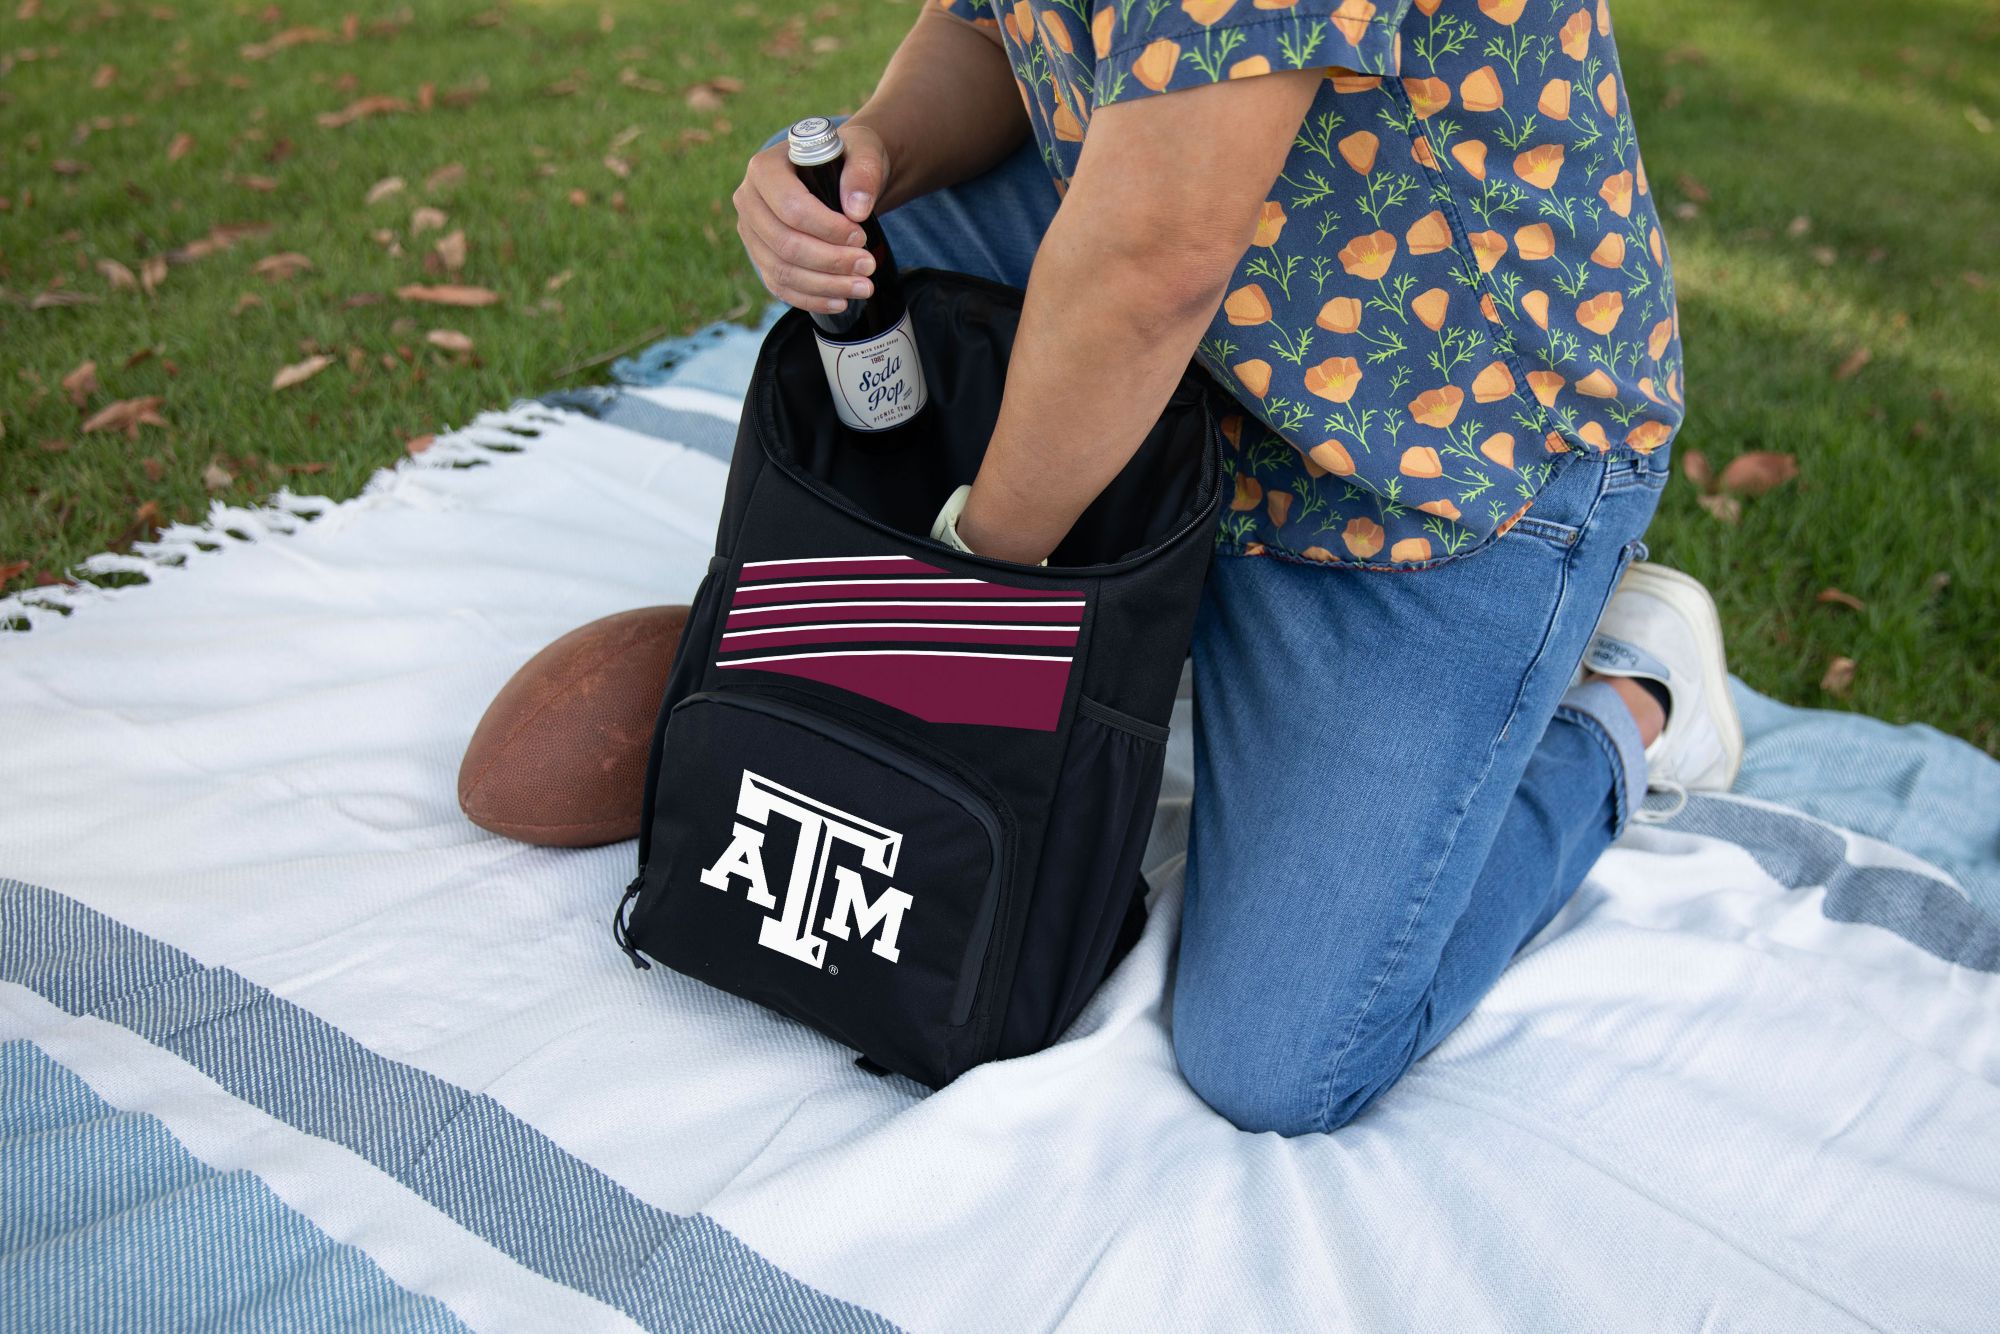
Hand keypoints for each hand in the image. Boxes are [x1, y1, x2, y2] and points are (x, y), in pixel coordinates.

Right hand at [732, 121, 890, 314]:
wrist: (838, 172)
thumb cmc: (846, 159)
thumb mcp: (863, 152)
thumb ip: (863, 172)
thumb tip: (857, 210)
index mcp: (765, 168)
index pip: (791, 207)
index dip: (827, 229)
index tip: (860, 236)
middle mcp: (749, 201)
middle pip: (785, 244)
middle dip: (830, 261)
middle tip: (867, 266)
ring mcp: (751, 232)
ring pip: (782, 271)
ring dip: (825, 285)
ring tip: (863, 287)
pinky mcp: (760, 256)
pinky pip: (780, 286)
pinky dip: (811, 298)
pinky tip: (841, 301)